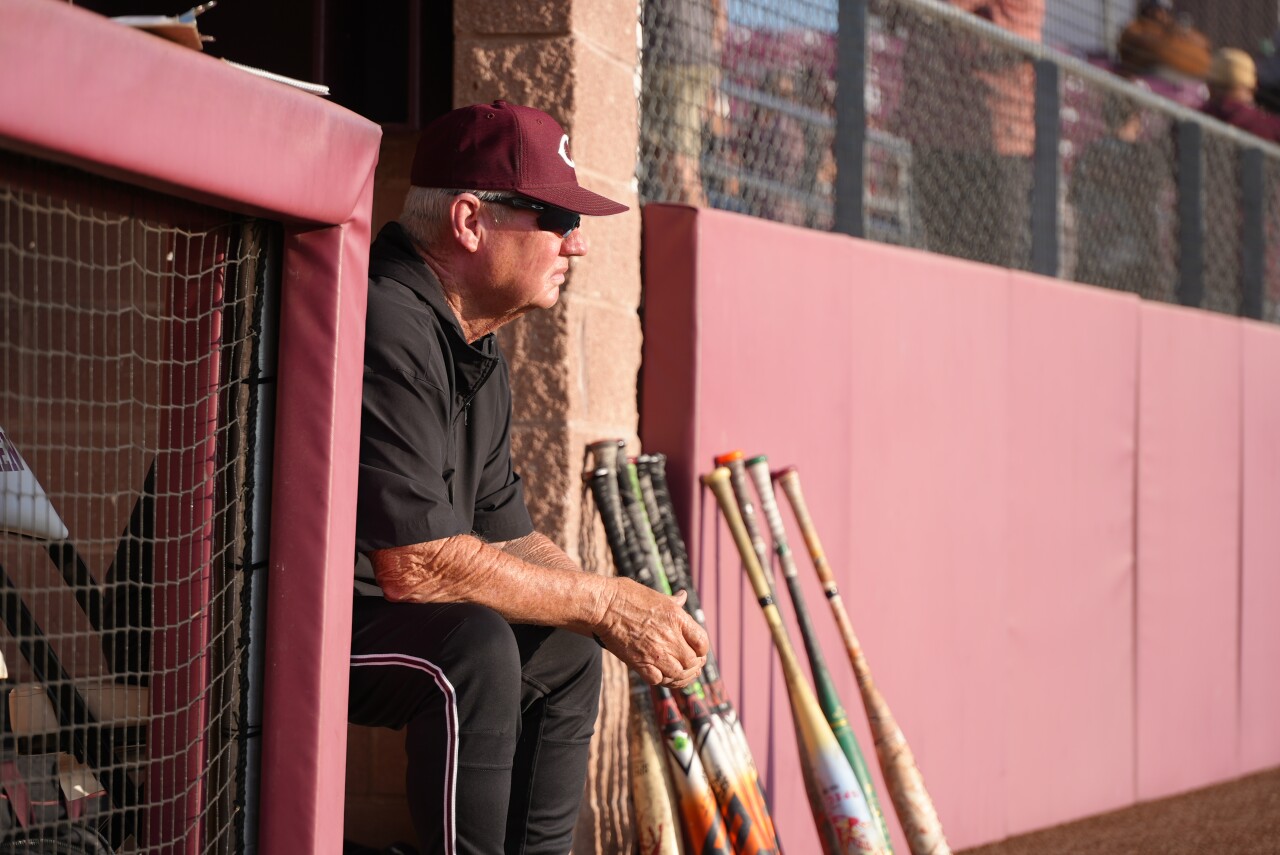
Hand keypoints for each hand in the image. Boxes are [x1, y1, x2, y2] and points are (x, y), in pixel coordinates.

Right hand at [593, 578, 708, 687]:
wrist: (602, 606)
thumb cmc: (627, 596)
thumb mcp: (656, 595)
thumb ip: (674, 601)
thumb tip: (683, 596)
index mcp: (677, 617)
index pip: (702, 642)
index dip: (702, 650)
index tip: (697, 651)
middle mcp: (670, 636)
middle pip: (692, 661)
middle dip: (693, 665)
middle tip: (689, 665)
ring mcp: (656, 652)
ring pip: (679, 674)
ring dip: (681, 676)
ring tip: (679, 674)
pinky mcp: (640, 663)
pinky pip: (660, 680)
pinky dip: (663, 680)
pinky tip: (662, 676)